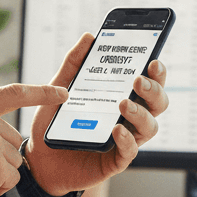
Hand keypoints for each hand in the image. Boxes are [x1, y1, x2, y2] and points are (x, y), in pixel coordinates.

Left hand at [23, 33, 169, 196]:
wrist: (39, 158)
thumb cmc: (55, 122)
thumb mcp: (60, 88)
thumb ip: (74, 63)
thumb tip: (89, 36)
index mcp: (122, 96)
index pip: (149, 82)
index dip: (157, 72)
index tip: (153, 60)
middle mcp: (129, 117)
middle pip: (157, 103)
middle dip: (153, 89)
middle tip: (138, 80)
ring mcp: (124, 139)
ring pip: (149, 126)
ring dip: (140, 113)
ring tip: (123, 103)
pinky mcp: (115, 160)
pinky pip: (130, 151)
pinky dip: (126, 139)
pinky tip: (117, 129)